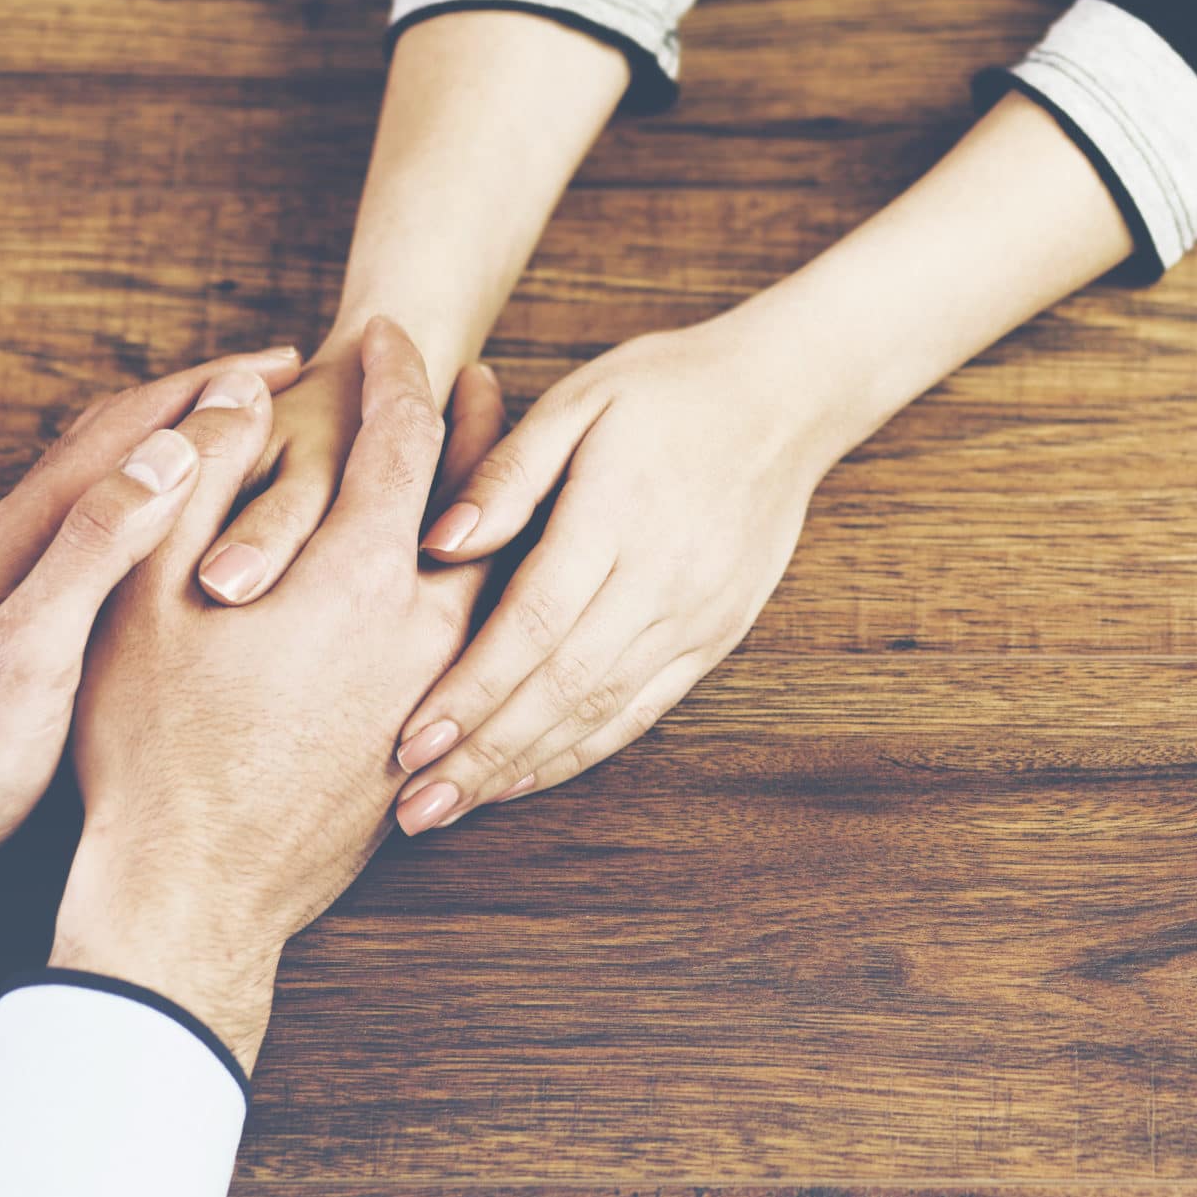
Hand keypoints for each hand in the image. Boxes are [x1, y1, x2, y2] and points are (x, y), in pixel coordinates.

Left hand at [0, 348, 303, 1035]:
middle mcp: (18, 543)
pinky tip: (183, 548)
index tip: (292, 364)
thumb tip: (175, 450)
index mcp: (27, 536)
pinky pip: (105, 539)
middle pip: (119, 440)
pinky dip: (162, 513)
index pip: (131, 428)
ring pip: (112, 487)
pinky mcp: (21, 627)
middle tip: (286, 387)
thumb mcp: (32, 652)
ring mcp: (15, 584)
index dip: (213, 388)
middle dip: (203, 401)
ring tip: (251, 448)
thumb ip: (97, 548)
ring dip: (183, 452)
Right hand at [50, 319, 502, 1066]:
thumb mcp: (144, 596)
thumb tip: (234, 392)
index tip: (391, 332)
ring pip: (490, 579)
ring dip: (486, 513)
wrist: (197, 892)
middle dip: (480, 432)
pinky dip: (480, 591)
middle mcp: (424, 629)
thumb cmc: (149, 743)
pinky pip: (478, 643)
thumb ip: (193, 481)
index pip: (406, 439)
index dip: (395, 373)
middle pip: (481, 505)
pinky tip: (460, 584)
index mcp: (357, 577)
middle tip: (482, 379)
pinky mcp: (434, 741)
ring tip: (479, 472)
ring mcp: (438, 691)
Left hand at [385, 314, 835, 828]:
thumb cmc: (665, 389)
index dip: (470, 689)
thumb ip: (505, 474)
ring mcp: (697, 616)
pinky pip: (643, 709)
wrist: (786, 398)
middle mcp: (663, 580)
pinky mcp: (716, 635)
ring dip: (525, 766)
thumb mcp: (578, 400)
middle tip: (415, 806)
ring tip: (455, 807)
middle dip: (484, 753)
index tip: (410, 738)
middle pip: (563, 687)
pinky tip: (527, 775)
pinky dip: (581, 749)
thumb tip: (436, 543)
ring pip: (602, 711)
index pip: (534, 623)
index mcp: (618, 517)